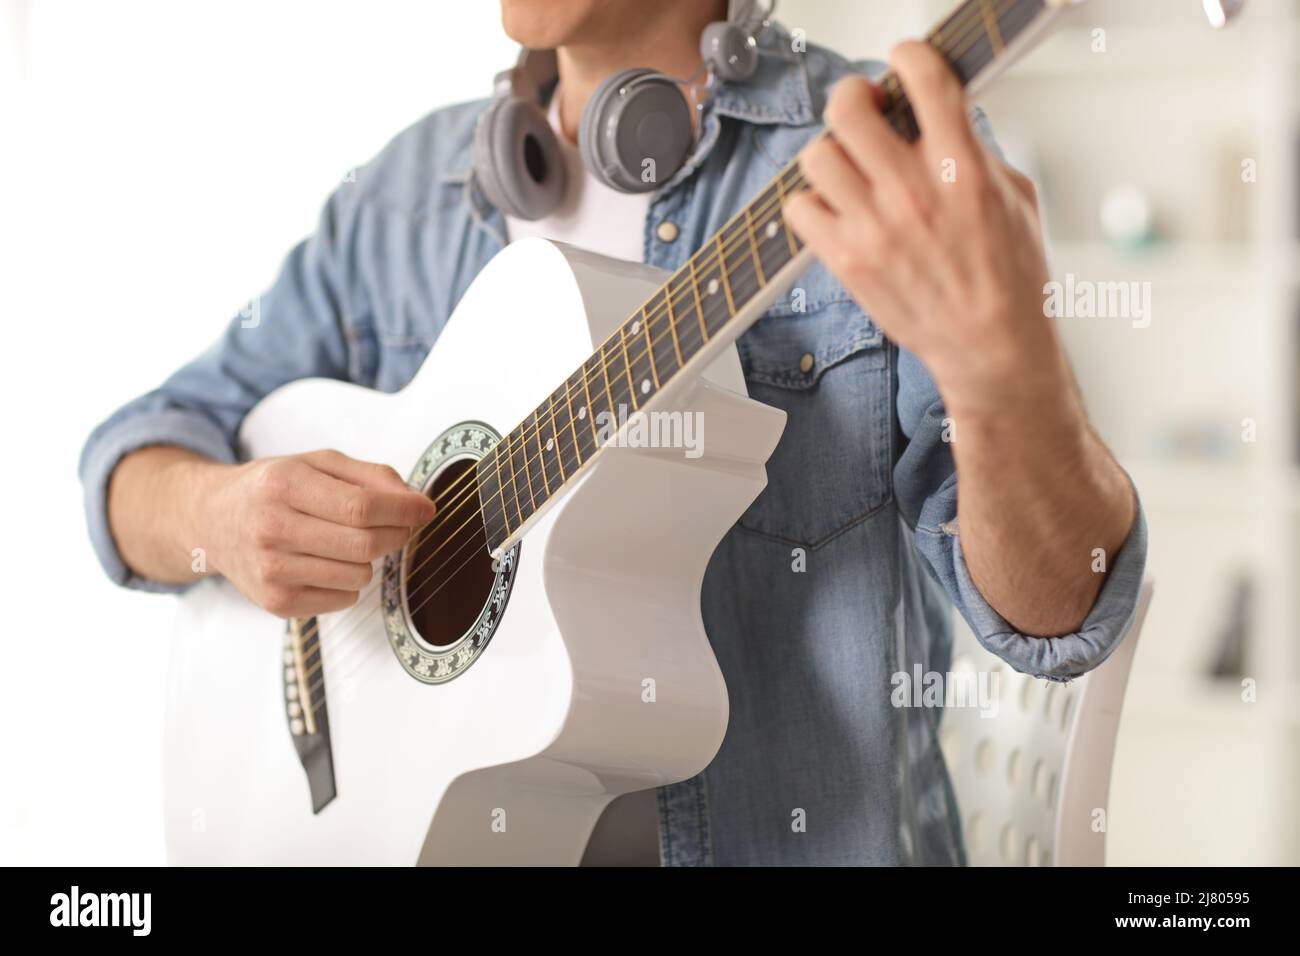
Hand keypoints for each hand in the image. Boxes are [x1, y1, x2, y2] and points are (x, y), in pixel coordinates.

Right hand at [198, 449, 434, 617]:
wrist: (212, 521)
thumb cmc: (273, 489)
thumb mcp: (317, 464)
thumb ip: (371, 476)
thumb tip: (416, 502)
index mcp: (284, 485)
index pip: (362, 507)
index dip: (404, 510)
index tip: (426, 509)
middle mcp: (272, 528)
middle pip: (364, 544)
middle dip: (398, 534)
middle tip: (402, 525)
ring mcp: (271, 571)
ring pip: (359, 576)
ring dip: (369, 559)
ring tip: (347, 542)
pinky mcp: (276, 603)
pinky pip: (344, 600)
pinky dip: (348, 583)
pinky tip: (325, 563)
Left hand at [784, 41, 1067, 420]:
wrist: (991, 346)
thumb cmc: (1009, 278)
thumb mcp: (1015, 196)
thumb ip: (975, 149)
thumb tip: (941, 117)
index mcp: (964, 167)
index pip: (924, 78)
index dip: (907, 55)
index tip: (902, 61)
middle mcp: (914, 192)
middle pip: (849, 109)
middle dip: (854, 97)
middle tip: (863, 108)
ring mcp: (875, 227)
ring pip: (817, 155)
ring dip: (831, 153)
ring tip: (849, 167)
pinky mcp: (847, 260)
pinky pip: (800, 208)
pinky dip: (812, 204)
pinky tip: (837, 211)